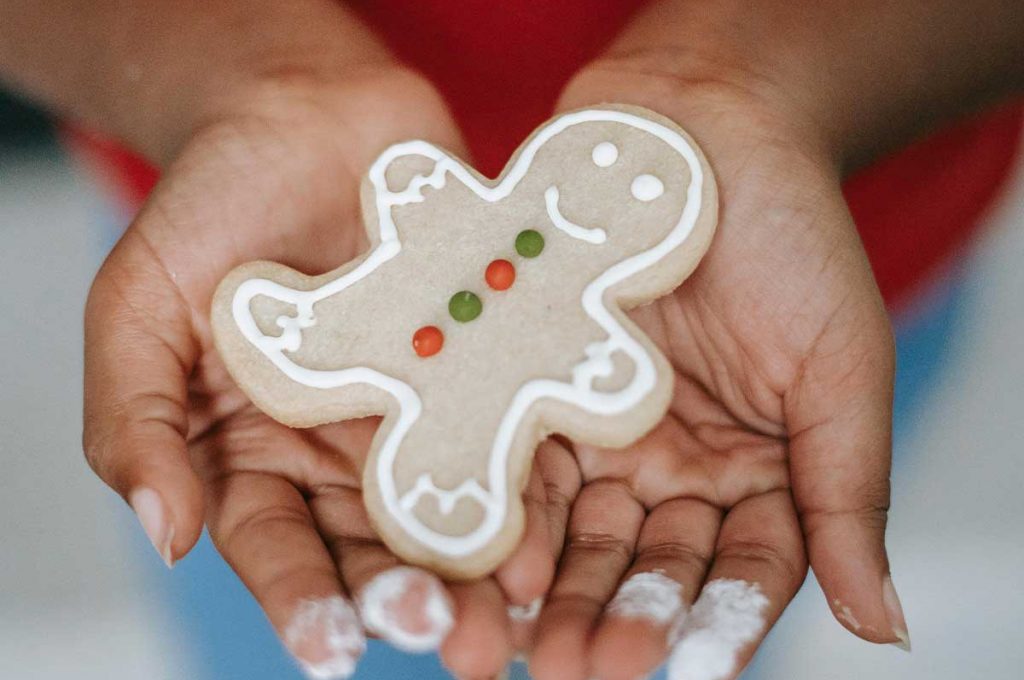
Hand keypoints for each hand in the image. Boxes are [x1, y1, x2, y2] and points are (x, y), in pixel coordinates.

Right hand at [82, 69, 555, 678]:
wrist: (303, 111)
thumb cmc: (208, 206)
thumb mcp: (139, 307)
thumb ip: (136, 420)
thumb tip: (162, 534)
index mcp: (257, 458)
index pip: (278, 548)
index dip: (300, 599)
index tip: (328, 649)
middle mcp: (348, 454)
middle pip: (380, 547)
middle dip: (409, 599)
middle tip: (444, 637)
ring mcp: (426, 411)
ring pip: (460, 504)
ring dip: (489, 560)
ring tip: (515, 606)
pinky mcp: (489, 366)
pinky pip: (519, 427)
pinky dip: (542, 473)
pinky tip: (566, 512)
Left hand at [523, 56, 904, 679]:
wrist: (700, 131)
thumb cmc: (792, 239)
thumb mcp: (841, 370)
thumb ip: (849, 496)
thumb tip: (887, 628)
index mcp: (756, 472)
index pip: (742, 570)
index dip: (718, 620)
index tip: (688, 668)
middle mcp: (671, 467)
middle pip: (644, 563)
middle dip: (616, 618)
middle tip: (585, 671)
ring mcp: (597, 434)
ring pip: (574, 532)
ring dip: (553, 590)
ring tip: (527, 643)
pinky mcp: (531, 390)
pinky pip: (514, 460)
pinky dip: (504, 511)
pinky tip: (490, 557)